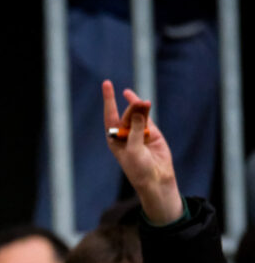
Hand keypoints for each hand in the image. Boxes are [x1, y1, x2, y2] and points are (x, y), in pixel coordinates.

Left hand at [102, 81, 182, 224]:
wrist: (156, 179)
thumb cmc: (139, 168)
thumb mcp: (134, 149)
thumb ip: (135, 129)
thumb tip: (138, 109)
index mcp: (113, 139)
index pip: (109, 116)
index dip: (108, 100)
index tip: (107, 83)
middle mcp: (124, 134)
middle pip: (125, 114)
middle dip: (131, 108)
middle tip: (141, 104)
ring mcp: (137, 132)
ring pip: (137, 114)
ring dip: (139, 107)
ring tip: (145, 103)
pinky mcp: (151, 132)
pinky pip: (146, 117)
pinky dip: (144, 109)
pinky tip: (142, 101)